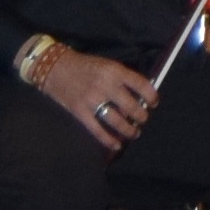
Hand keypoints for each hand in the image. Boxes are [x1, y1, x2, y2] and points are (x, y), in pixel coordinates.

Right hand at [30, 45, 153, 149]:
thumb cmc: (86, 66)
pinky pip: (98, 130)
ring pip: (117, 121)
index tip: (154, 103)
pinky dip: (109, 140)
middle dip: (141, 116)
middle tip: (143, 119)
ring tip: (134, 133)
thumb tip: (140, 97)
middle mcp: (106, 85)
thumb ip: (122, 78)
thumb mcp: (107, 65)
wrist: (56, 68)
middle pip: (131, 107)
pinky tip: (117, 144)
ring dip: (129, 130)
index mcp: (115, 70)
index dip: (151, 96)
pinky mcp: (80, 112)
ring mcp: (92, 100)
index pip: (141, 84)